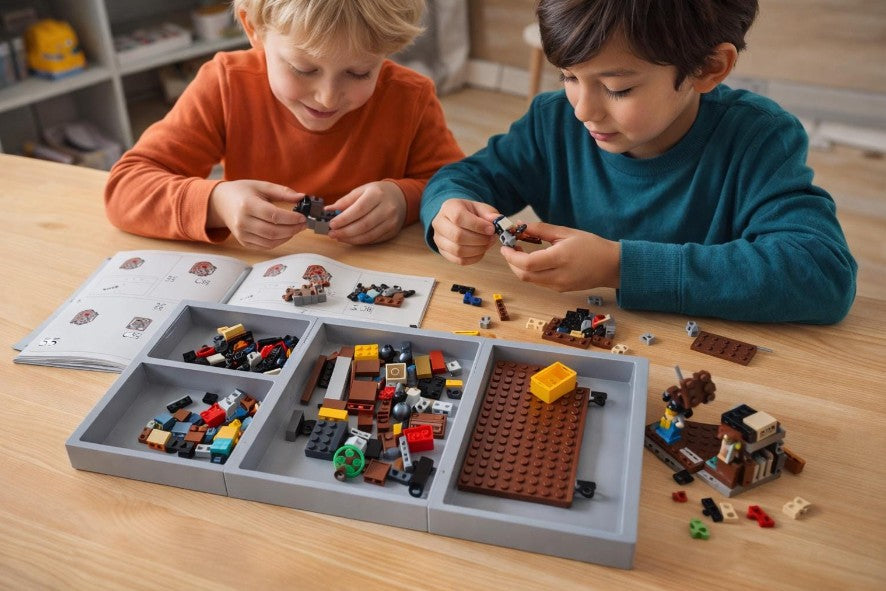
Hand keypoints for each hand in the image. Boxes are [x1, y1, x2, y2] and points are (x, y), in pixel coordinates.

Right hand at [208, 180, 306, 247]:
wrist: (220, 202)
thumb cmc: (242, 192)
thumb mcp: (261, 186)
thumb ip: (282, 192)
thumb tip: (301, 197)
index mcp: (247, 205)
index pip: (273, 215)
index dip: (291, 218)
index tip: (302, 217)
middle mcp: (242, 221)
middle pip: (273, 231)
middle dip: (292, 229)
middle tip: (303, 224)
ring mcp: (242, 234)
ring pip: (270, 241)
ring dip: (287, 237)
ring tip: (296, 228)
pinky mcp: (243, 241)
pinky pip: (265, 246)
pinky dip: (278, 242)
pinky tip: (285, 234)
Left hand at [326, 181, 406, 243]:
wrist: (400, 198)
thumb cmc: (378, 193)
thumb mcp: (361, 191)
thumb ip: (345, 201)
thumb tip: (329, 210)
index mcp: (377, 194)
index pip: (358, 209)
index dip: (344, 219)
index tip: (332, 224)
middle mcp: (387, 208)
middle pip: (363, 225)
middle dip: (345, 232)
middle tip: (332, 233)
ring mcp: (391, 222)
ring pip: (368, 235)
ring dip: (351, 239)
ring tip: (338, 237)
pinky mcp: (392, 232)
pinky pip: (373, 240)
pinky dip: (359, 241)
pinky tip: (350, 239)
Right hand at [431, 199, 501, 264]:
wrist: (458, 218)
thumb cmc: (470, 213)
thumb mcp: (481, 208)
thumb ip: (490, 213)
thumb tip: (497, 221)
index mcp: (449, 207)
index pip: (459, 217)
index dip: (477, 225)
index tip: (491, 229)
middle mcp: (439, 223)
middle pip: (457, 236)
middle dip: (479, 240)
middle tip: (491, 238)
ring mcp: (439, 239)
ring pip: (457, 250)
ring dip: (477, 250)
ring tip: (487, 244)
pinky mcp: (443, 252)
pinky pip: (459, 260)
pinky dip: (474, 258)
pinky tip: (481, 251)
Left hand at [499, 222, 620, 290]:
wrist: (611, 266)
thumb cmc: (591, 245)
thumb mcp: (566, 232)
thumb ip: (541, 230)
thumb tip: (520, 226)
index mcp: (560, 259)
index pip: (528, 263)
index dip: (511, 256)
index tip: (505, 246)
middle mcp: (558, 276)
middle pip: (524, 275)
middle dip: (511, 263)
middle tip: (510, 249)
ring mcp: (559, 286)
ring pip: (530, 281)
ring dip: (520, 268)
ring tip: (520, 253)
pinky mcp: (560, 290)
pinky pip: (539, 283)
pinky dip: (531, 273)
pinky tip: (533, 261)